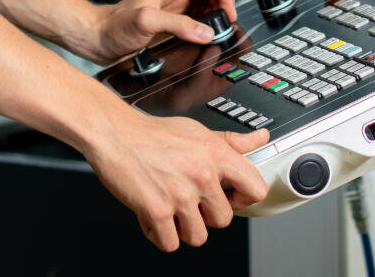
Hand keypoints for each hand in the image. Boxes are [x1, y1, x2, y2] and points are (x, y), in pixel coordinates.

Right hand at [82, 105, 270, 250]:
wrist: (114, 134)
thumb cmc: (153, 134)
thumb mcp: (198, 131)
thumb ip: (231, 141)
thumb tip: (259, 139)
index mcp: (216, 155)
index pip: (256, 189)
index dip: (244, 198)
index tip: (229, 196)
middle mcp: (202, 175)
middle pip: (224, 220)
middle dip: (205, 215)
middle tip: (188, 200)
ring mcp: (180, 195)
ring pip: (198, 237)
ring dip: (183, 228)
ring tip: (171, 208)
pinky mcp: (157, 211)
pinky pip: (170, 243)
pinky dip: (160, 235)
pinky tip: (154, 215)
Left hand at [83, 0, 238, 64]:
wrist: (99, 38)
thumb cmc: (114, 26)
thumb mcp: (147, 22)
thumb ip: (178, 25)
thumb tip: (206, 32)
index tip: (229, 15)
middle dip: (222, 8)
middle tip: (225, 27)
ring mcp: (175, 5)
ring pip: (207, 6)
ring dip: (215, 19)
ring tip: (218, 33)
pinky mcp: (173, 20)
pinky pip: (198, 20)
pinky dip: (206, 28)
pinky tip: (206, 38)